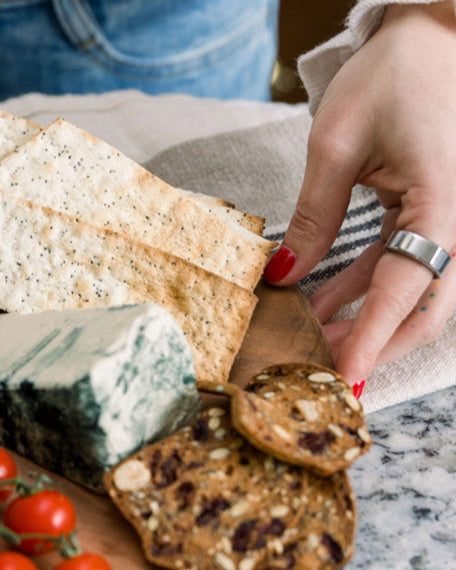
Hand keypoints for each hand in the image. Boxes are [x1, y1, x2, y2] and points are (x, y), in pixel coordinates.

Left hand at [266, 2, 455, 389]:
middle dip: (374, 344)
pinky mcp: (426, 214)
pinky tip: (320, 305)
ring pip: (410, 292)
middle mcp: (454, 219)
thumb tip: (283, 275)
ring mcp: (443, 219)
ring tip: (310, 343)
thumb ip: (313, 215)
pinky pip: (397, 265)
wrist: (428, 39)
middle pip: (424, 306)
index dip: (373, 339)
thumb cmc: (389, 79)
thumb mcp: (336, 146)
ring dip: (362, 320)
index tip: (345, 379)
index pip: (407, 288)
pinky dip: (360, 289)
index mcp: (441, 202)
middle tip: (323, 373)